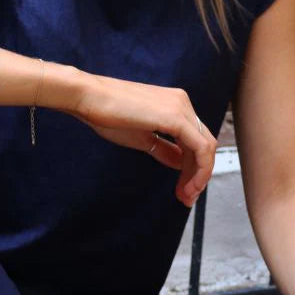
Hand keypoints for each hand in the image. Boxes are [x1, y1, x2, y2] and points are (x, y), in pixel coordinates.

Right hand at [70, 73, 215, 206]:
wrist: (89, 97)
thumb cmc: (108, 114)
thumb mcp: (142, 137)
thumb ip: (164, 148)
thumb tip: (181, 163)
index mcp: (175, 104)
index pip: (194, 140)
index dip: (193, 167)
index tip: (184, 188)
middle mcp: (182, 103)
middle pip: (203, 144)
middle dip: (199, 174)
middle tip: (188, 196)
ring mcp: (181, 107)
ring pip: (205, 147)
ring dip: (199, 175)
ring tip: (186, 195)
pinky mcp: (175, 117)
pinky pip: (200, 147)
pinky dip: (199, 169)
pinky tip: (188, 185)